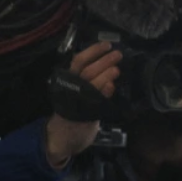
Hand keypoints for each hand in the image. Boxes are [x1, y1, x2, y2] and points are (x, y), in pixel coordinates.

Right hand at [45, 41, 121, 167]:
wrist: (63, 136)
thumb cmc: (74, 112)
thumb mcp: (82, 94)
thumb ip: (93, 83)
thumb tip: (110, 70)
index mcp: (70, 80)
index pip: (80, 61)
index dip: (93, 52)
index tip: (106, 44)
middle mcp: (72, 87)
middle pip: (87, 70)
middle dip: (103, 61)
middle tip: (117, 54)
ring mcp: (77, 100)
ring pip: (90, 83)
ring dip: (104, 75)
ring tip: (116, 69)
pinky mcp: (83, 113)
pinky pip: (94, 101)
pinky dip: (102, 92)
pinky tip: (111, 86)